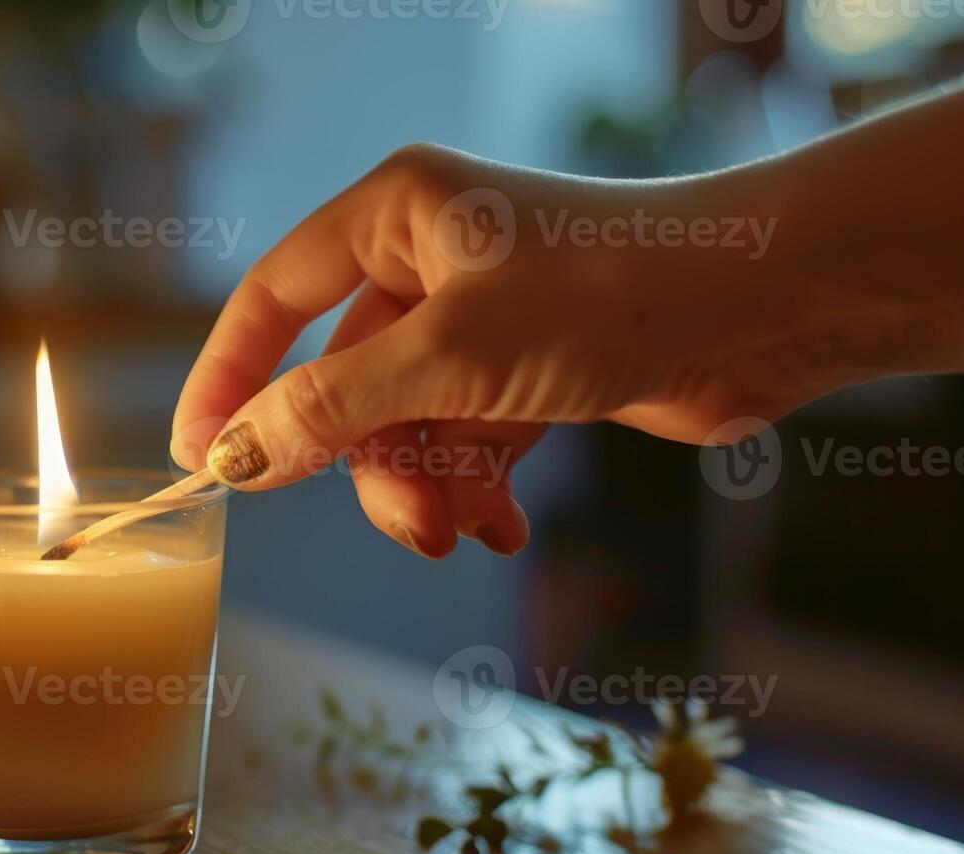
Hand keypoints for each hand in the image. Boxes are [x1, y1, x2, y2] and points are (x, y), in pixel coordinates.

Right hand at [170, 143, 824, 558]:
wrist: (763, 309)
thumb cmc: (605, 296)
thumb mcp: (447, 358)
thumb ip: (330, 411)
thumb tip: (233, 459)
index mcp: (393, 213)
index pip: (272, 298)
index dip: (227, 379)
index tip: (200, 461)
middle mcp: (430, 256)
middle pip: (345, 382)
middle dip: (371, 463)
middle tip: (407, 524)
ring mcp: (481, 317)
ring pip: (406, 422)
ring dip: (427, 486)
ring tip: (464, 530)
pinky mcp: (529, 367)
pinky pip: (464, 437)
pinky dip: (474, 486)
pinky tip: (500, 526)